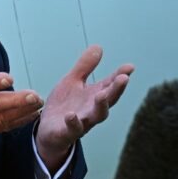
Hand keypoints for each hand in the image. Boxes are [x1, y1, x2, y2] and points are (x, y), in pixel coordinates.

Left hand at [36, 45, 133, 171]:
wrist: (48, 130)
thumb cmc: (64, 105)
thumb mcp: (72, 81)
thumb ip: (85, 66)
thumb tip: (98, 46)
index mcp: (95, 95)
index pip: (110, 84)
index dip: (120, 76)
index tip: (130, 67)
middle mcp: (92, 109)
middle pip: (108, 99)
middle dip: (116, 90)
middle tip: (123, 78)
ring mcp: (82, 121)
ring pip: (96, 116)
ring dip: (100, 106)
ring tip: (102, 95)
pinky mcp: (67, 132)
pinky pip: (72, 129)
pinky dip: (73, 122)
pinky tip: (71, 115)